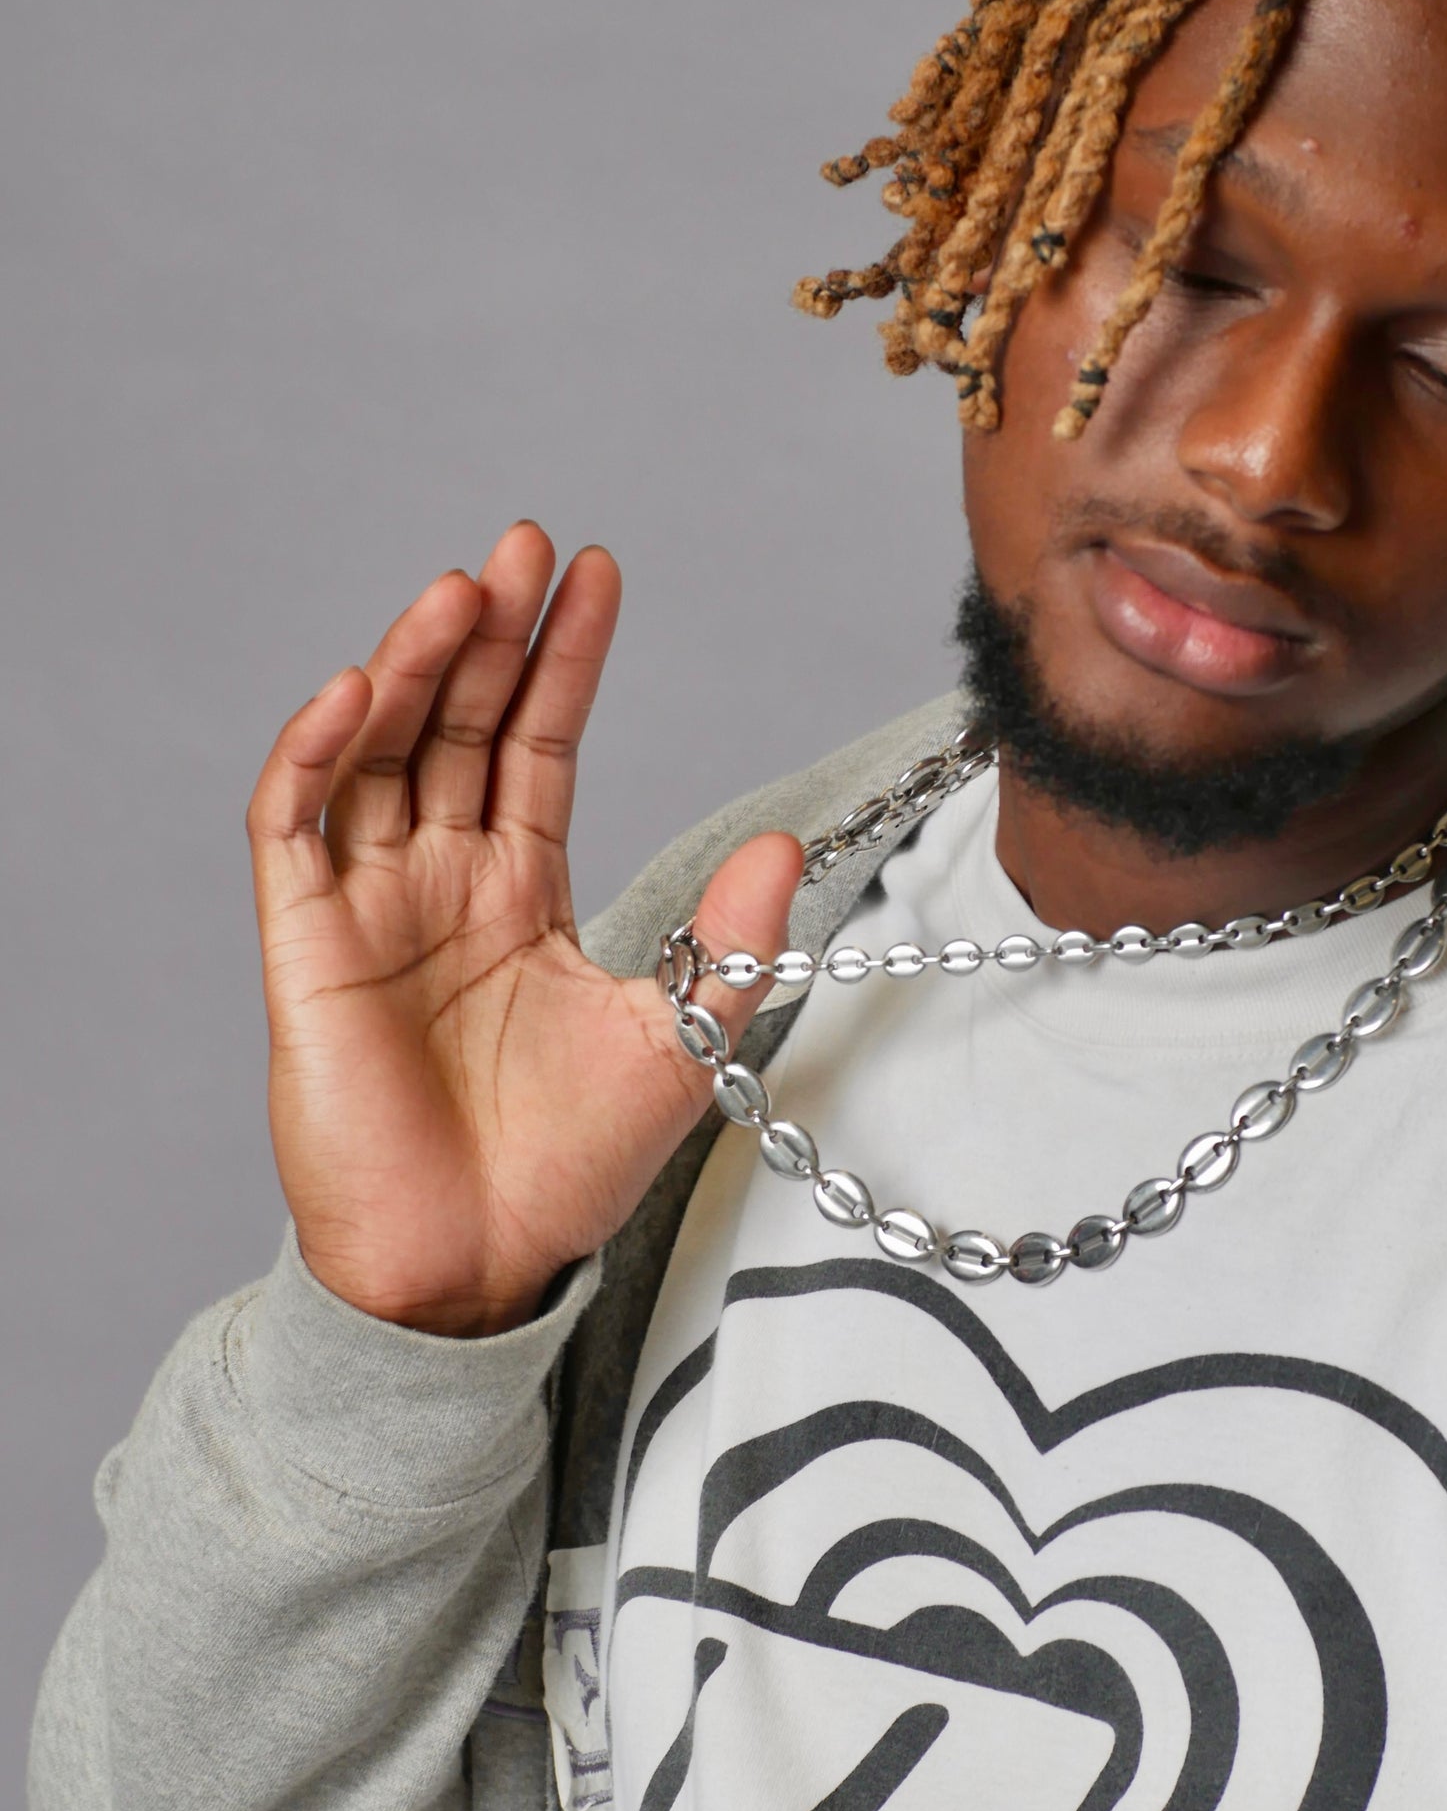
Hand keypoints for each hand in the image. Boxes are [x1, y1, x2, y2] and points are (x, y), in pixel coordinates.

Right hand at [246, 522, 800, 1334]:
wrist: (478, 1269)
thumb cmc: (567, 1169)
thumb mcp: (678, 1039)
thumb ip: (730, 940)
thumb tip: (790, 843)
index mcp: (521, 891)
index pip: (538, 741)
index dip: (564, 657)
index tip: (599, 570)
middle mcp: (439, 880)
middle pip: (454, 722)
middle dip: (489, 631)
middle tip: (524, 542)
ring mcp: (366, 907)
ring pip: (375, 751)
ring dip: (411, 666)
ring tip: (461, 592)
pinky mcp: (302, 947)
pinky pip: (292, 826)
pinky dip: (314, 751)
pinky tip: (358, 689)